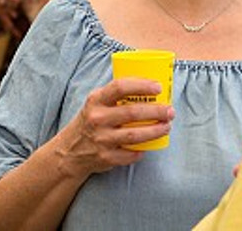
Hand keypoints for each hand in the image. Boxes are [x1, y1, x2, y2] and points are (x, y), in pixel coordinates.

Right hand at [57, 77, 174, 178]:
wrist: (71, 150)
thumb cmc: (92, 120)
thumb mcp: (97, 102)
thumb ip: (116, 94)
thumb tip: (150, 84)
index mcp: (96, 100)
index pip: (120, 87)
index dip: (142, 85)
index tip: (158, 87)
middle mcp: (97, 119)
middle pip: (132, 113)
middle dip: (156, 111)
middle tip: (170, 110)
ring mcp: (101, 139)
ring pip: (135, 135)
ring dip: (155, 131)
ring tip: (167, 126)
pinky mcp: (106, 158)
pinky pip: (131, 155)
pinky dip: (142, 150)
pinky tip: (149, 145)